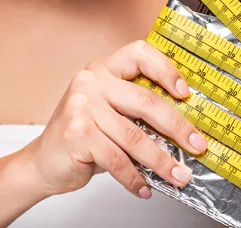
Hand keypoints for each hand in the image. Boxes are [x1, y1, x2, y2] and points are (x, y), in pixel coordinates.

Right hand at [22, 40, 206, 199]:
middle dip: (178, 128)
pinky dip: (135, 177)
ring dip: (162, 161)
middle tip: (197, 145)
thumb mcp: (112, 112)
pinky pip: (118, 159)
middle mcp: (92, 82)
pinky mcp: (78, 134)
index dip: (167, 70)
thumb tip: (187, 126)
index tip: (186, 93)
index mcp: (105, 69)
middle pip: (146, 102)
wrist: (43, 162)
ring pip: (135, 136)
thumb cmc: (86, 135)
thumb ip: (140, 110)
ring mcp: (82, 106)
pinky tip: (145, 187)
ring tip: (178, 176)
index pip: (140, 54)